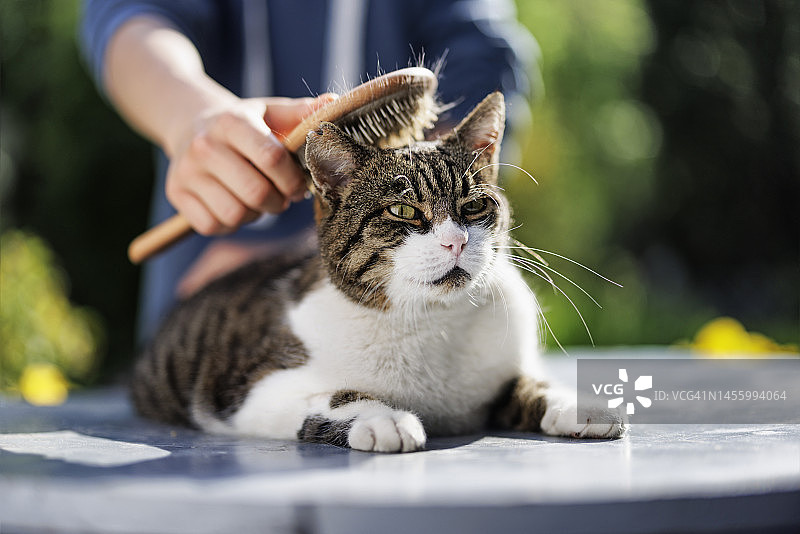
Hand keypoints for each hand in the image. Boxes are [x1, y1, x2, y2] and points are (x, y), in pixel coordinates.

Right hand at [164, 94, 334, 234]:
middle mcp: (203, 146)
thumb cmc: (245, 123)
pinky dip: (231, 223)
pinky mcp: (176, 194)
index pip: (271, 157)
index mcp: (231, 122)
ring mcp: (186, 172)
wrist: (192, 124)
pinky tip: (236, 205)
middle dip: (278, 201)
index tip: (298, 185)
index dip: (292, 179)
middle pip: (255, 192)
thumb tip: (334, 103)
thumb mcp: (271, 112)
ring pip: (234, 214)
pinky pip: (212, 225)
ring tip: (257, 199)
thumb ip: (302, 112)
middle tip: (281, 196)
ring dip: (255, 214)